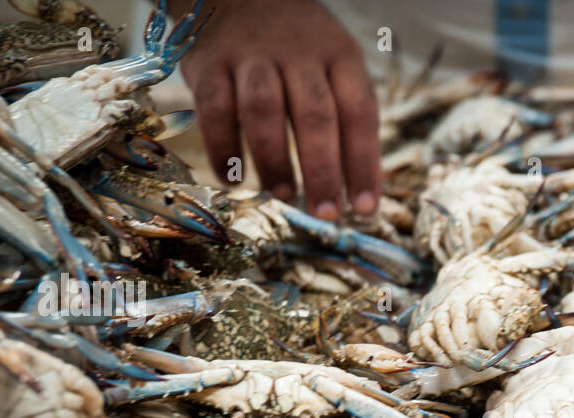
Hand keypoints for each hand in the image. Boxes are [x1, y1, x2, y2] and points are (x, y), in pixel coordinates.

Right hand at [175, 0, 379, 218]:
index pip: (360, 113)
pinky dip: (223, 148)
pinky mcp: (210, 63)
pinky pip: (215, 109)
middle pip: (315, 116)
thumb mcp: (334, 64)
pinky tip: (233, 179)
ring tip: (282, 195)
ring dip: (274, 159)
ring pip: (264, 111)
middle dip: (322, 171)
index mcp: (340, 55)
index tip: (364, 208)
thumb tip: (360, 189)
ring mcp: (252, 55)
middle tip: (325, 214)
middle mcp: (298, 53)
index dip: (363, 164)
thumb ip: (347, 118)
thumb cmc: (297, 46)